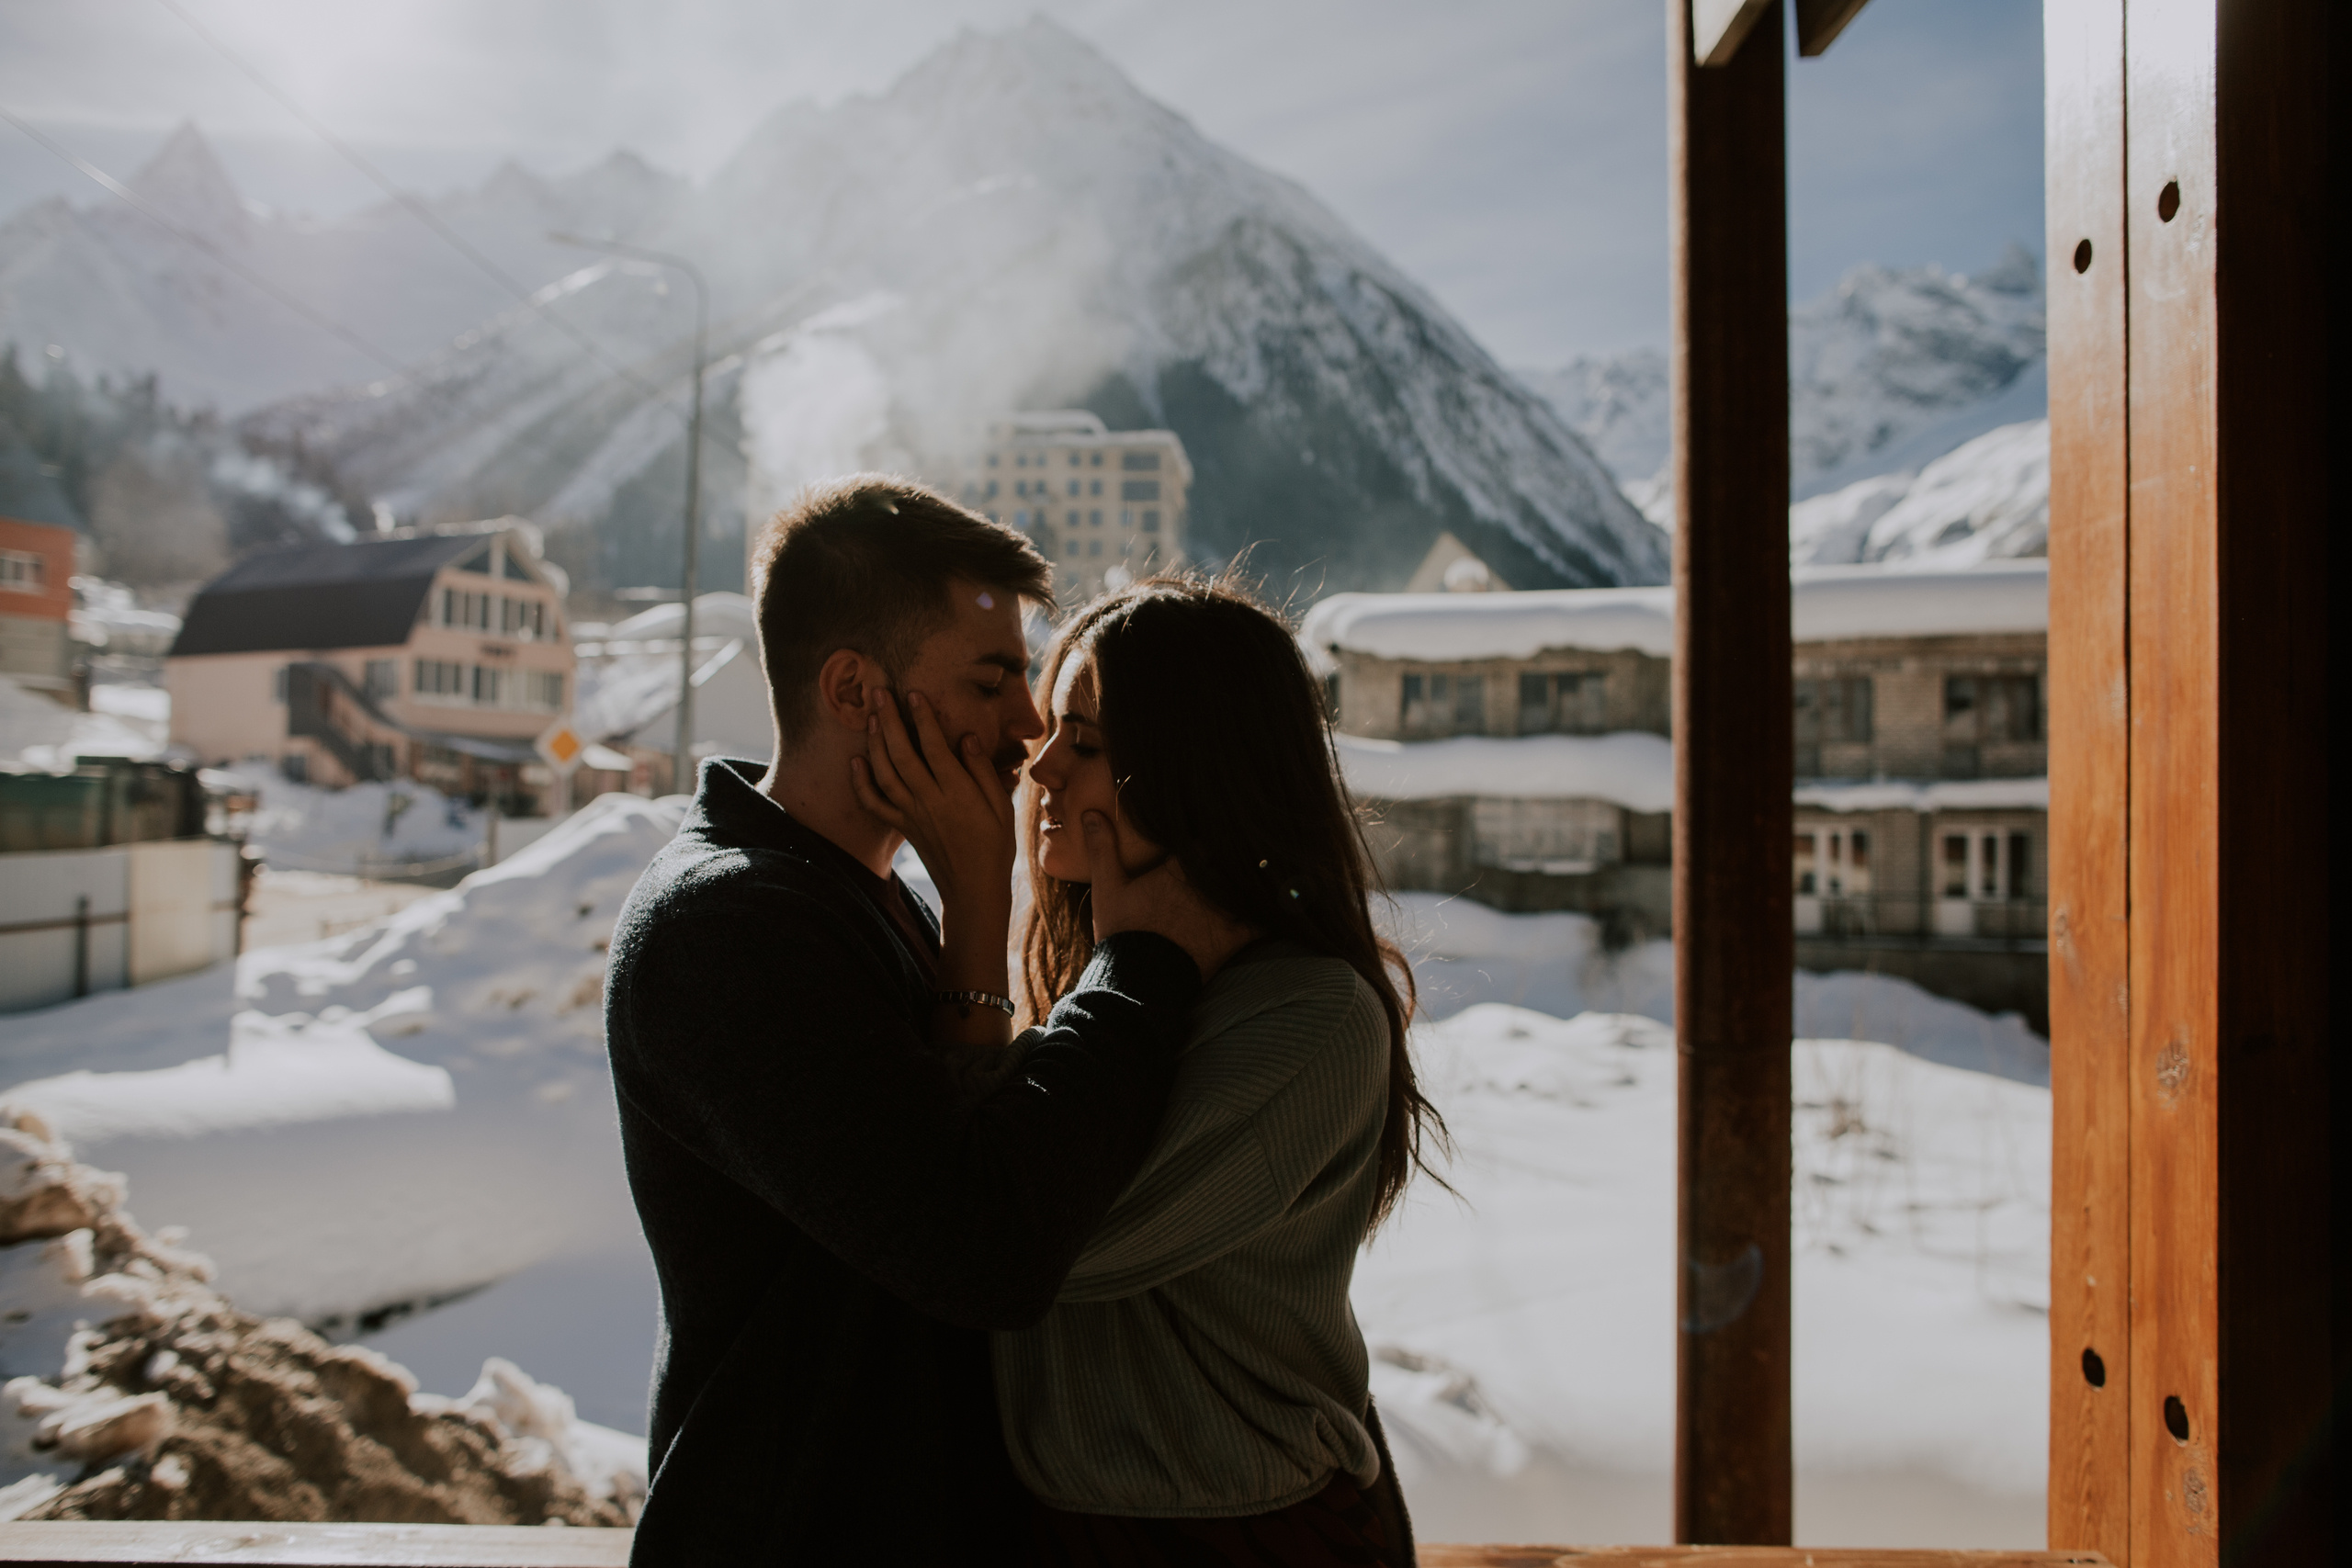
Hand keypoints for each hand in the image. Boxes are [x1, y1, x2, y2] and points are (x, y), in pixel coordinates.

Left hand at [849, 689, 1015, 921]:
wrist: (973, 889)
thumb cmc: (995, 846)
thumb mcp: (1002, 808)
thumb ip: (983, 772)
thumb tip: (967, 737)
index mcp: (958, 794)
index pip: (935, 748)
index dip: (924, 719)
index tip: (915, 694)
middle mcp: (930, 801)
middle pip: (903, 754)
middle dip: (891, 721)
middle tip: (880, 692)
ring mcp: (912, 815)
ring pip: (886, 774)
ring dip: (876, 743)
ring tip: (872, 717)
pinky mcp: (903, 827)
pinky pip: (875, 804)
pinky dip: (861, 783)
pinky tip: (855, 761)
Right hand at [1080, 810, 1257, 981]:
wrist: (1138, 982)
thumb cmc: (1122, 932)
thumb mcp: (1107, 888)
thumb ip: (1102, 849)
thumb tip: (1090, 813)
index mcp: (1178, 868)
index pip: (1206, 839)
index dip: (1214, 833)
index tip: (1219, 825)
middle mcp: (1206, 885)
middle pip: (1232, 858)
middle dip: (1237, 852)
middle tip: (1248, 843)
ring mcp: (1222, 911)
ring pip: (1249, 884)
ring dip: (1255, 876)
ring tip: (1266, 867)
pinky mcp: (1233, 938)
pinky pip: (1262, 920)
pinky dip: (1271, 912)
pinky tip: (1282, 905)